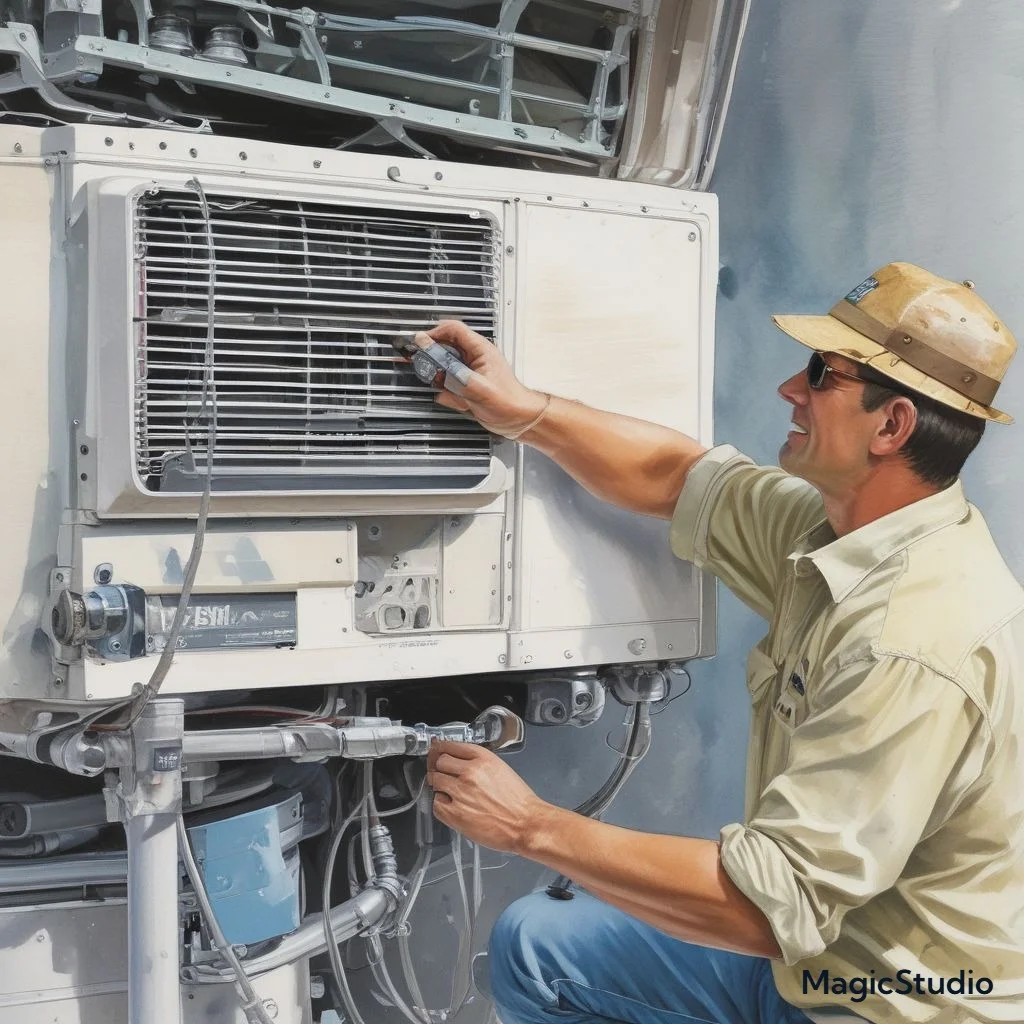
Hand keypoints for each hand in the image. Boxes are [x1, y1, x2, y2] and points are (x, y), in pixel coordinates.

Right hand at [414, 320, 548, 438]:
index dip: (433, 334)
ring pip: (446, 367)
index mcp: (480, 349)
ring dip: (440, 377)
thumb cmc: (508, 401)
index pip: (452, 329)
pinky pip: (450, 385)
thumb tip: (430, 353)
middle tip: (423, 366)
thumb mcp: (475, 385)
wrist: (520, 421)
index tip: (419, 344)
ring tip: (444, 387)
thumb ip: (450, 369)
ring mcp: (471, 372)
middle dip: (433, 358)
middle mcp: (475, 357)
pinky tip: (453, 400)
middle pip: (446, 347)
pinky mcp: (469, 386)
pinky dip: (447, 393)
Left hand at [427, 741, 547, 853]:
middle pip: (439, 762)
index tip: (436, 751)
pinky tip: (453, 807)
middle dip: (440, 768)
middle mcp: (469, 772)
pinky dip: (441, 805)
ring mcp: (460, 793)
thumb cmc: (518, 800)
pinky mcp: (455, 814)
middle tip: (444, 776)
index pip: (449, 745)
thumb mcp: (500, 768)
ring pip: (435, 781)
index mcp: (482, 758)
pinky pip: (436, 804)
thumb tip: (457, 761)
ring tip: (452, 794)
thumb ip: (478, 762)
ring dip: (440, 786)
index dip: (439, 749)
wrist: (525, 824)